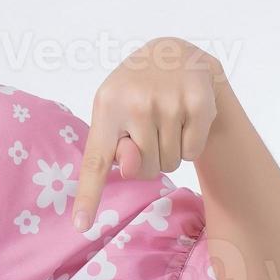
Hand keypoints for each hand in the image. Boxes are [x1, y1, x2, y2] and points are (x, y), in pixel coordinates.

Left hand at [70, 37, 224, 231]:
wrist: (174, 53)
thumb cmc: (135, 91)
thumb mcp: (113, 111)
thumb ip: (115, 147)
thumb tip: (132, 168)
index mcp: (106, 107)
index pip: (96, 160)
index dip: (88, 195)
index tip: (81, 226)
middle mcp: (135, 104)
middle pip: (143, 171)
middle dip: (148, 161)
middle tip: (149, 130)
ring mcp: (168, 102)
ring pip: (171, 164)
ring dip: (170, 152)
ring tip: (166, 121)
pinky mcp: (198, 103)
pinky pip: (193, 151)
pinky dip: (191, 143)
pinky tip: (185, 118)